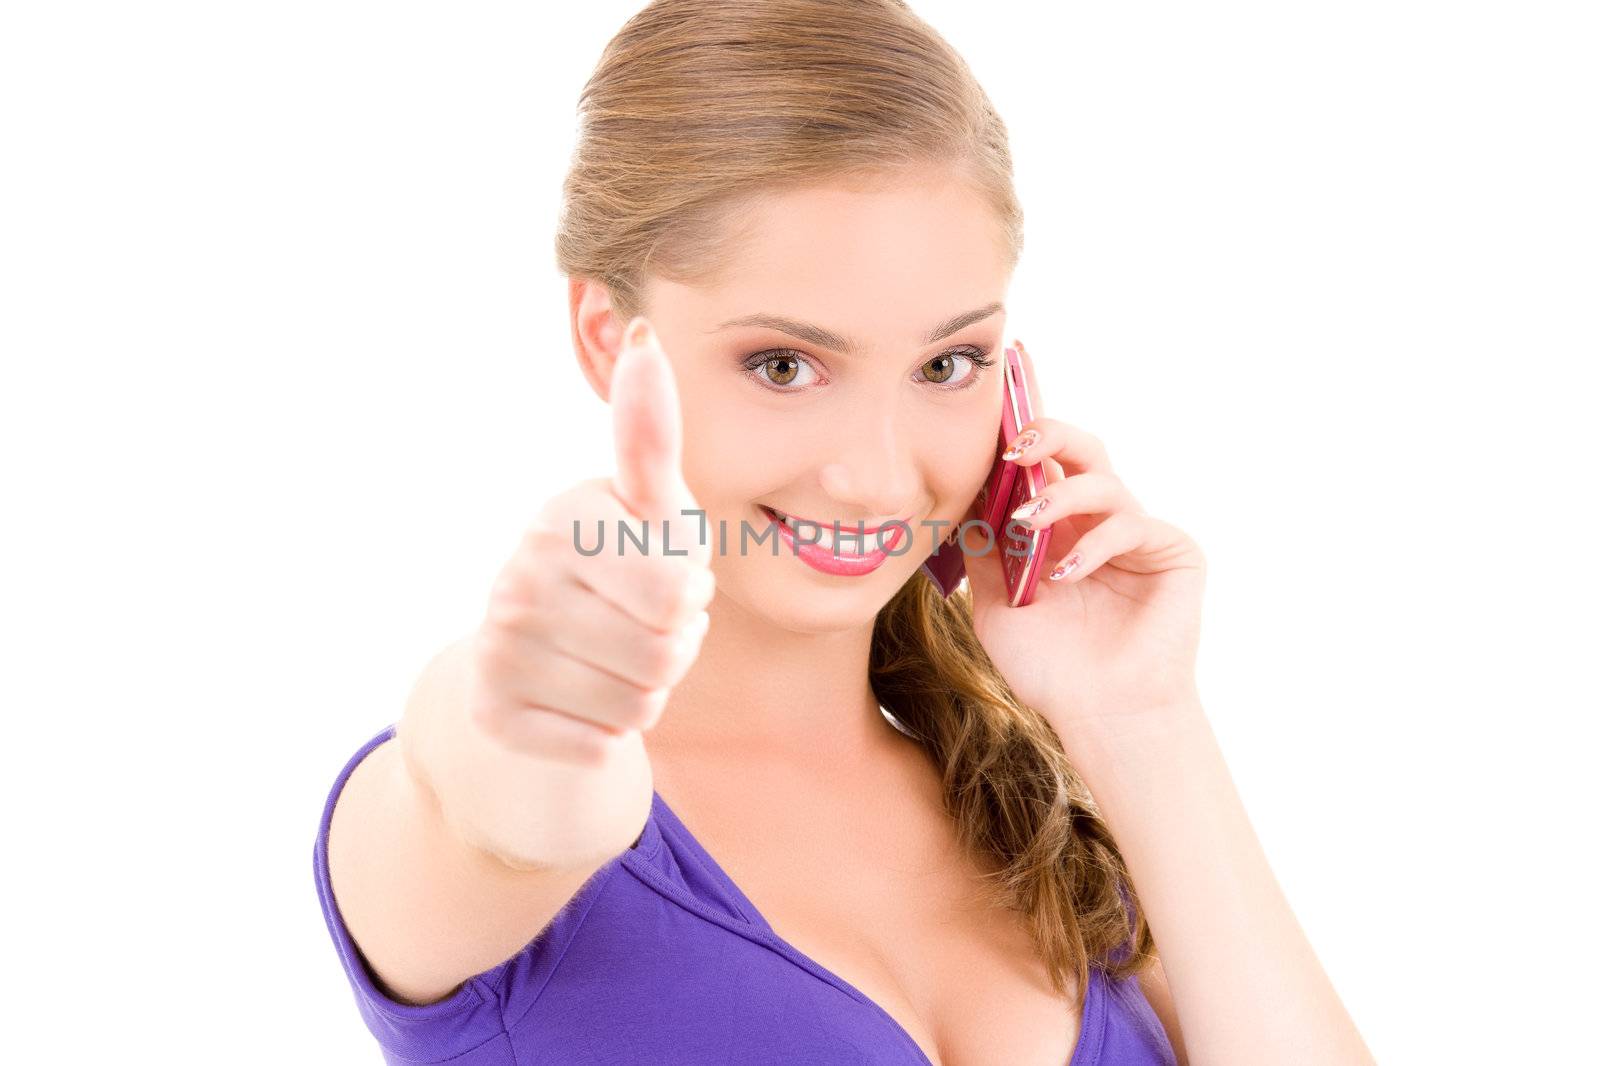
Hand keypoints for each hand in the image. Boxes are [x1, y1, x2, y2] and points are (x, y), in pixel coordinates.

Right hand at [465, 316, 715, 766]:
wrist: (538, 663)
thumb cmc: (619, 572)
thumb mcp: (649, 509)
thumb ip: (651, 435)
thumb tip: (646, 332)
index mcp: (565, 516)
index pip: (678, 587)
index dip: (689, 594)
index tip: (657, 575)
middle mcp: (519, 573)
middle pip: (667, 650)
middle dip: (674, 646)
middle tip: (641, 625)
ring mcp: (499, 644)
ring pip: (639, 701)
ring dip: (646, 689)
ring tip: (613, 658)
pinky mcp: (492, 710)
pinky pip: (601, 744)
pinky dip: (607, 733)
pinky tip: (580, 701)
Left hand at [960, 343, 1206, 741]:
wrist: (1099, 716)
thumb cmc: (1051, 667)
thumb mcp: (997, 604)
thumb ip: (983, 551)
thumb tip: (960, 499)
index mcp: (1058, 527)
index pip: (1040, 465)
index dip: (1020, 434)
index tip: (991, 414)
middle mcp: (1096, 522)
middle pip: (1079, 450)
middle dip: (1046, 434)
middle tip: (1013, 447)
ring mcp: (1136, 534)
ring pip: (1103, 481)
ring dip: (1060, 494)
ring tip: (1027, 524)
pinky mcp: (1173, 552)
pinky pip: (1132, 525)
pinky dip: (1095, 543)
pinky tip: (1066, 574)